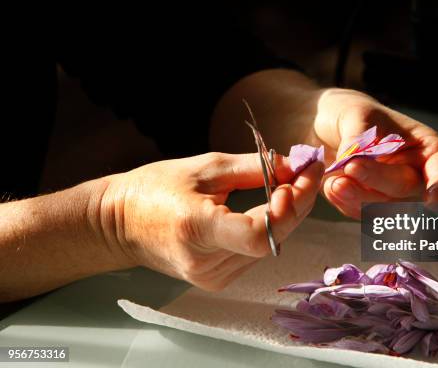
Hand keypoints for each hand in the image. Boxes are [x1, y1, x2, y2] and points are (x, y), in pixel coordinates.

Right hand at [94, 152, 323, 290]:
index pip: (259, 235)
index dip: (288, 207)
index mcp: (197, 230)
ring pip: (272, 246)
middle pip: (273, 239)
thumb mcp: (205, 167)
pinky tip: (274, 204)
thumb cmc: (156, 188)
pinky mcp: (218, 280)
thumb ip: (254, 168)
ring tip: (293, 183)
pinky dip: (272, 227)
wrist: (120, 224)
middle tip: (309, 170)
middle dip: (298, 202)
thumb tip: (295, 166)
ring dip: (288, 214)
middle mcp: (207, 263)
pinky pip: (258, 252)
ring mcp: (213, 277)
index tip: (300, 174)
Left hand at [305, 88, 437, 218]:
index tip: (432, 201)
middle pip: (406, 190)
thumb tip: (352, 163)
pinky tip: (332, 186)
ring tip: (335, 181)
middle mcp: (416, 176)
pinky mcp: (370, 208)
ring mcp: (393, 196)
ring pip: (383, 209)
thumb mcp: (356, 114)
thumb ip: (358, 139)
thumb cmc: (350, 113)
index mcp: (427, 149)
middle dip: (378, 179)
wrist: (324, 127)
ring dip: (358, 197)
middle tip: (351, 165)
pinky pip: (361, 215)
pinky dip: (345, 203)